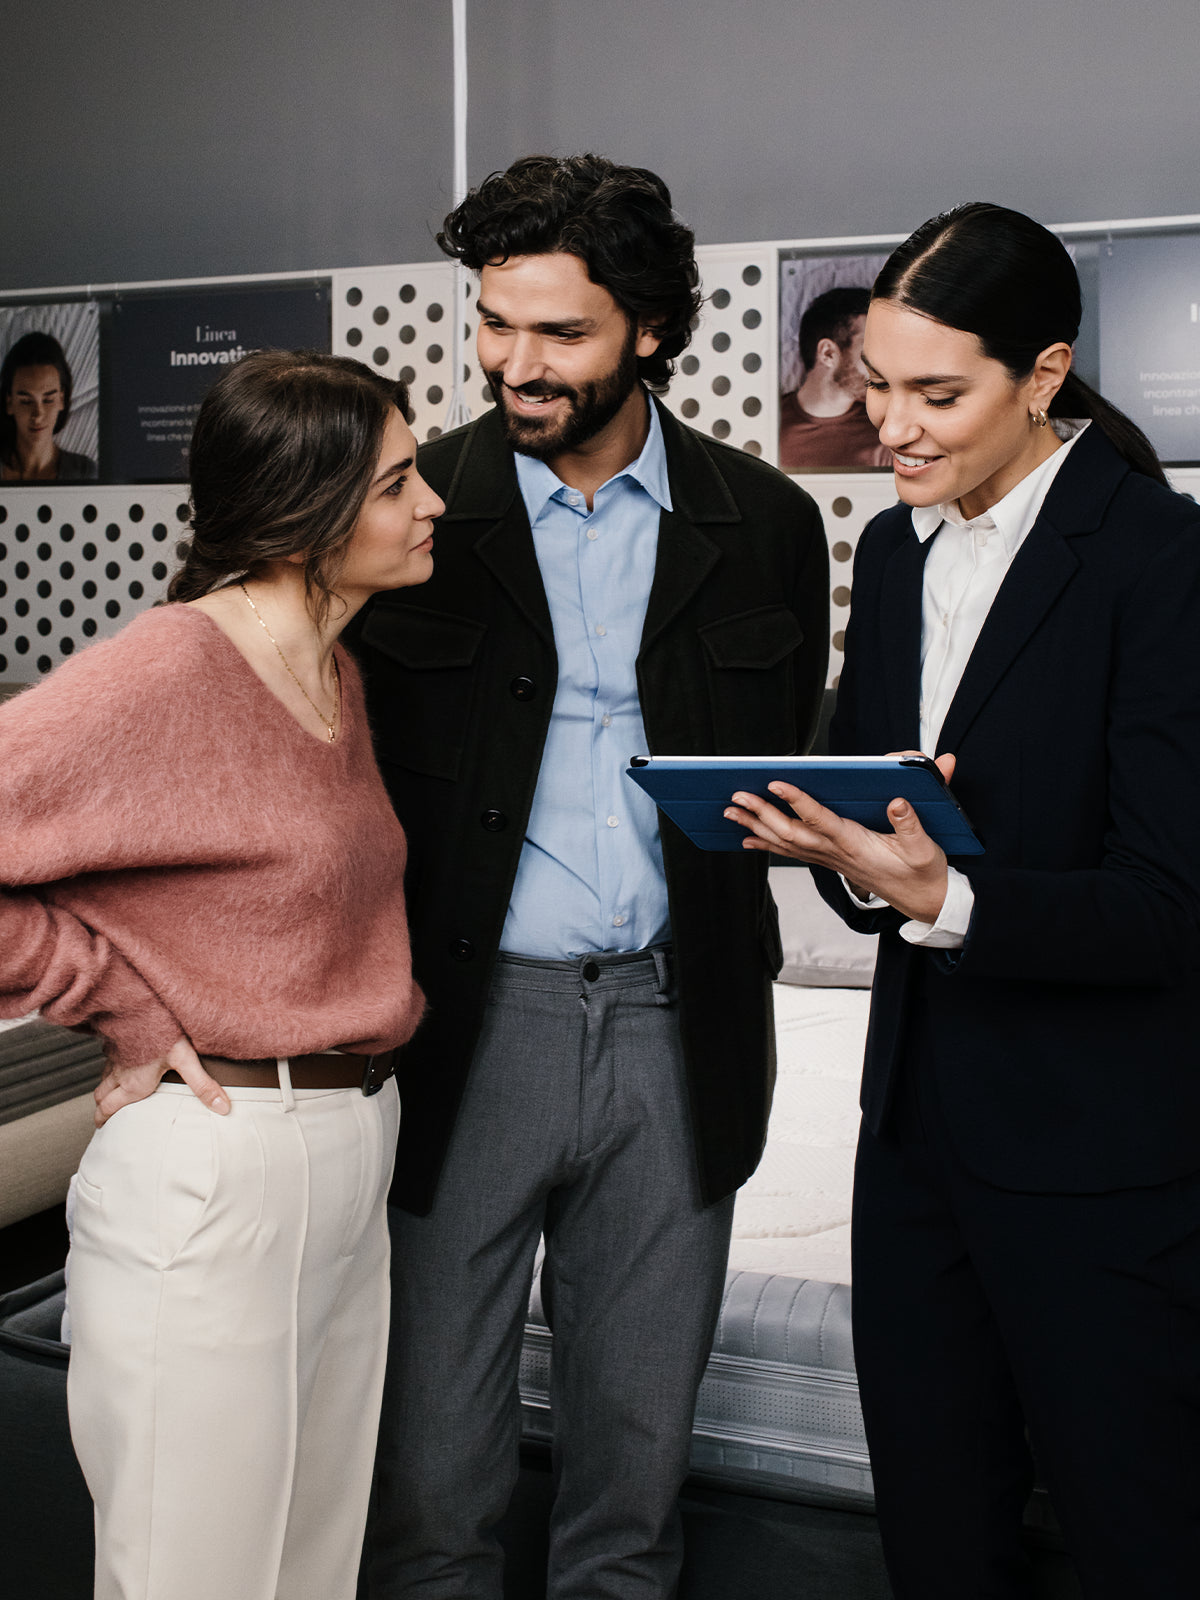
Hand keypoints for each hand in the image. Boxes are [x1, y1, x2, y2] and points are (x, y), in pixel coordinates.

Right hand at [94, 1035, 228, 1126]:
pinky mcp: (116, 1038)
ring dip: (105, 1086)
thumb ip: (203, 1085)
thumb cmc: (163, 1030)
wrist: (143, 1001)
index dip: (102, 1119)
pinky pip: (108, 1057)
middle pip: (102, 1094)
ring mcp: (115, 1054)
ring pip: (103, 1076)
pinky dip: (110, 1065)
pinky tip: (120, 1059)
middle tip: (103, 1114)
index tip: (100, 1126)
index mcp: (133, 1083)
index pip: (109, 1107)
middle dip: (102, 1106)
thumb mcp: (186, 1059)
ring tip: (111, 1092)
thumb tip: (222, 1107)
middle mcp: (119, 1071)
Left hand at [725, 751, 956, 923]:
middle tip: (736, 797)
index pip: (820, 820)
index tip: (776, 784)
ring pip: (785, 842)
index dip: (797, 802)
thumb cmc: (922, 871)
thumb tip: (899, 799)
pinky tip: (747, 839)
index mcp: (856, 843)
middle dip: (761, 813)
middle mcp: (835, 852)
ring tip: (730, 812)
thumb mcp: (924, 847)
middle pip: (791, 832)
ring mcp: (829, 859)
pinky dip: (767, 845)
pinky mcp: (829, 862)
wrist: (922, 900)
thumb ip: (911, 823)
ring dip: (756, 827)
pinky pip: (791, 852)